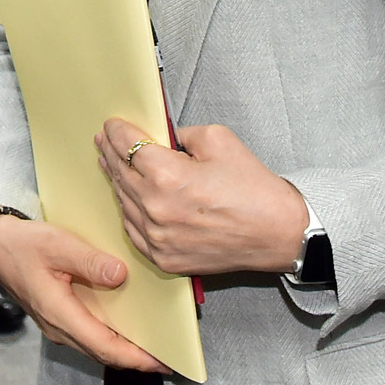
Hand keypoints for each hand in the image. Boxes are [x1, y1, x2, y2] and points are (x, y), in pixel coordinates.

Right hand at [0, 213, 167, 372]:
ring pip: (96, 348)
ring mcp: (56, 326)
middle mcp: (58, 327)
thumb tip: (119, 275)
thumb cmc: (23, 244)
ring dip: (123, 351)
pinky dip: (110, 340)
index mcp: (59, 313)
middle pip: (103, 354)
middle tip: (166, 358)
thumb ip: (89, 260)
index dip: (136, 358)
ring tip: (151, 346)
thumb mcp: (57, 244)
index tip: (161, 362)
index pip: (105, 347)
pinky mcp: (57, 319)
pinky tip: (125, 329)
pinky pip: (88, 337)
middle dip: (136, 360)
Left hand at [95, 119, 308, 275]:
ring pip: (124, 202)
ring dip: (116, 180)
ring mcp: (158, 238)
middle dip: (111, 152)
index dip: (116, 132)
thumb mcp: (219, 140)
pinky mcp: (164, 258)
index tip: (111, 125)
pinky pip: (134, 231)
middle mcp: (156, 209)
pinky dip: (129, 212)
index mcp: (167, 176)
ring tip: (111, 164)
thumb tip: (162, 137)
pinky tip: (128, 199)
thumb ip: (181, 134)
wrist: (280, 234)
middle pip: (120, 173)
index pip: (127, 146)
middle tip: (104, 140)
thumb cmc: (254, 190)